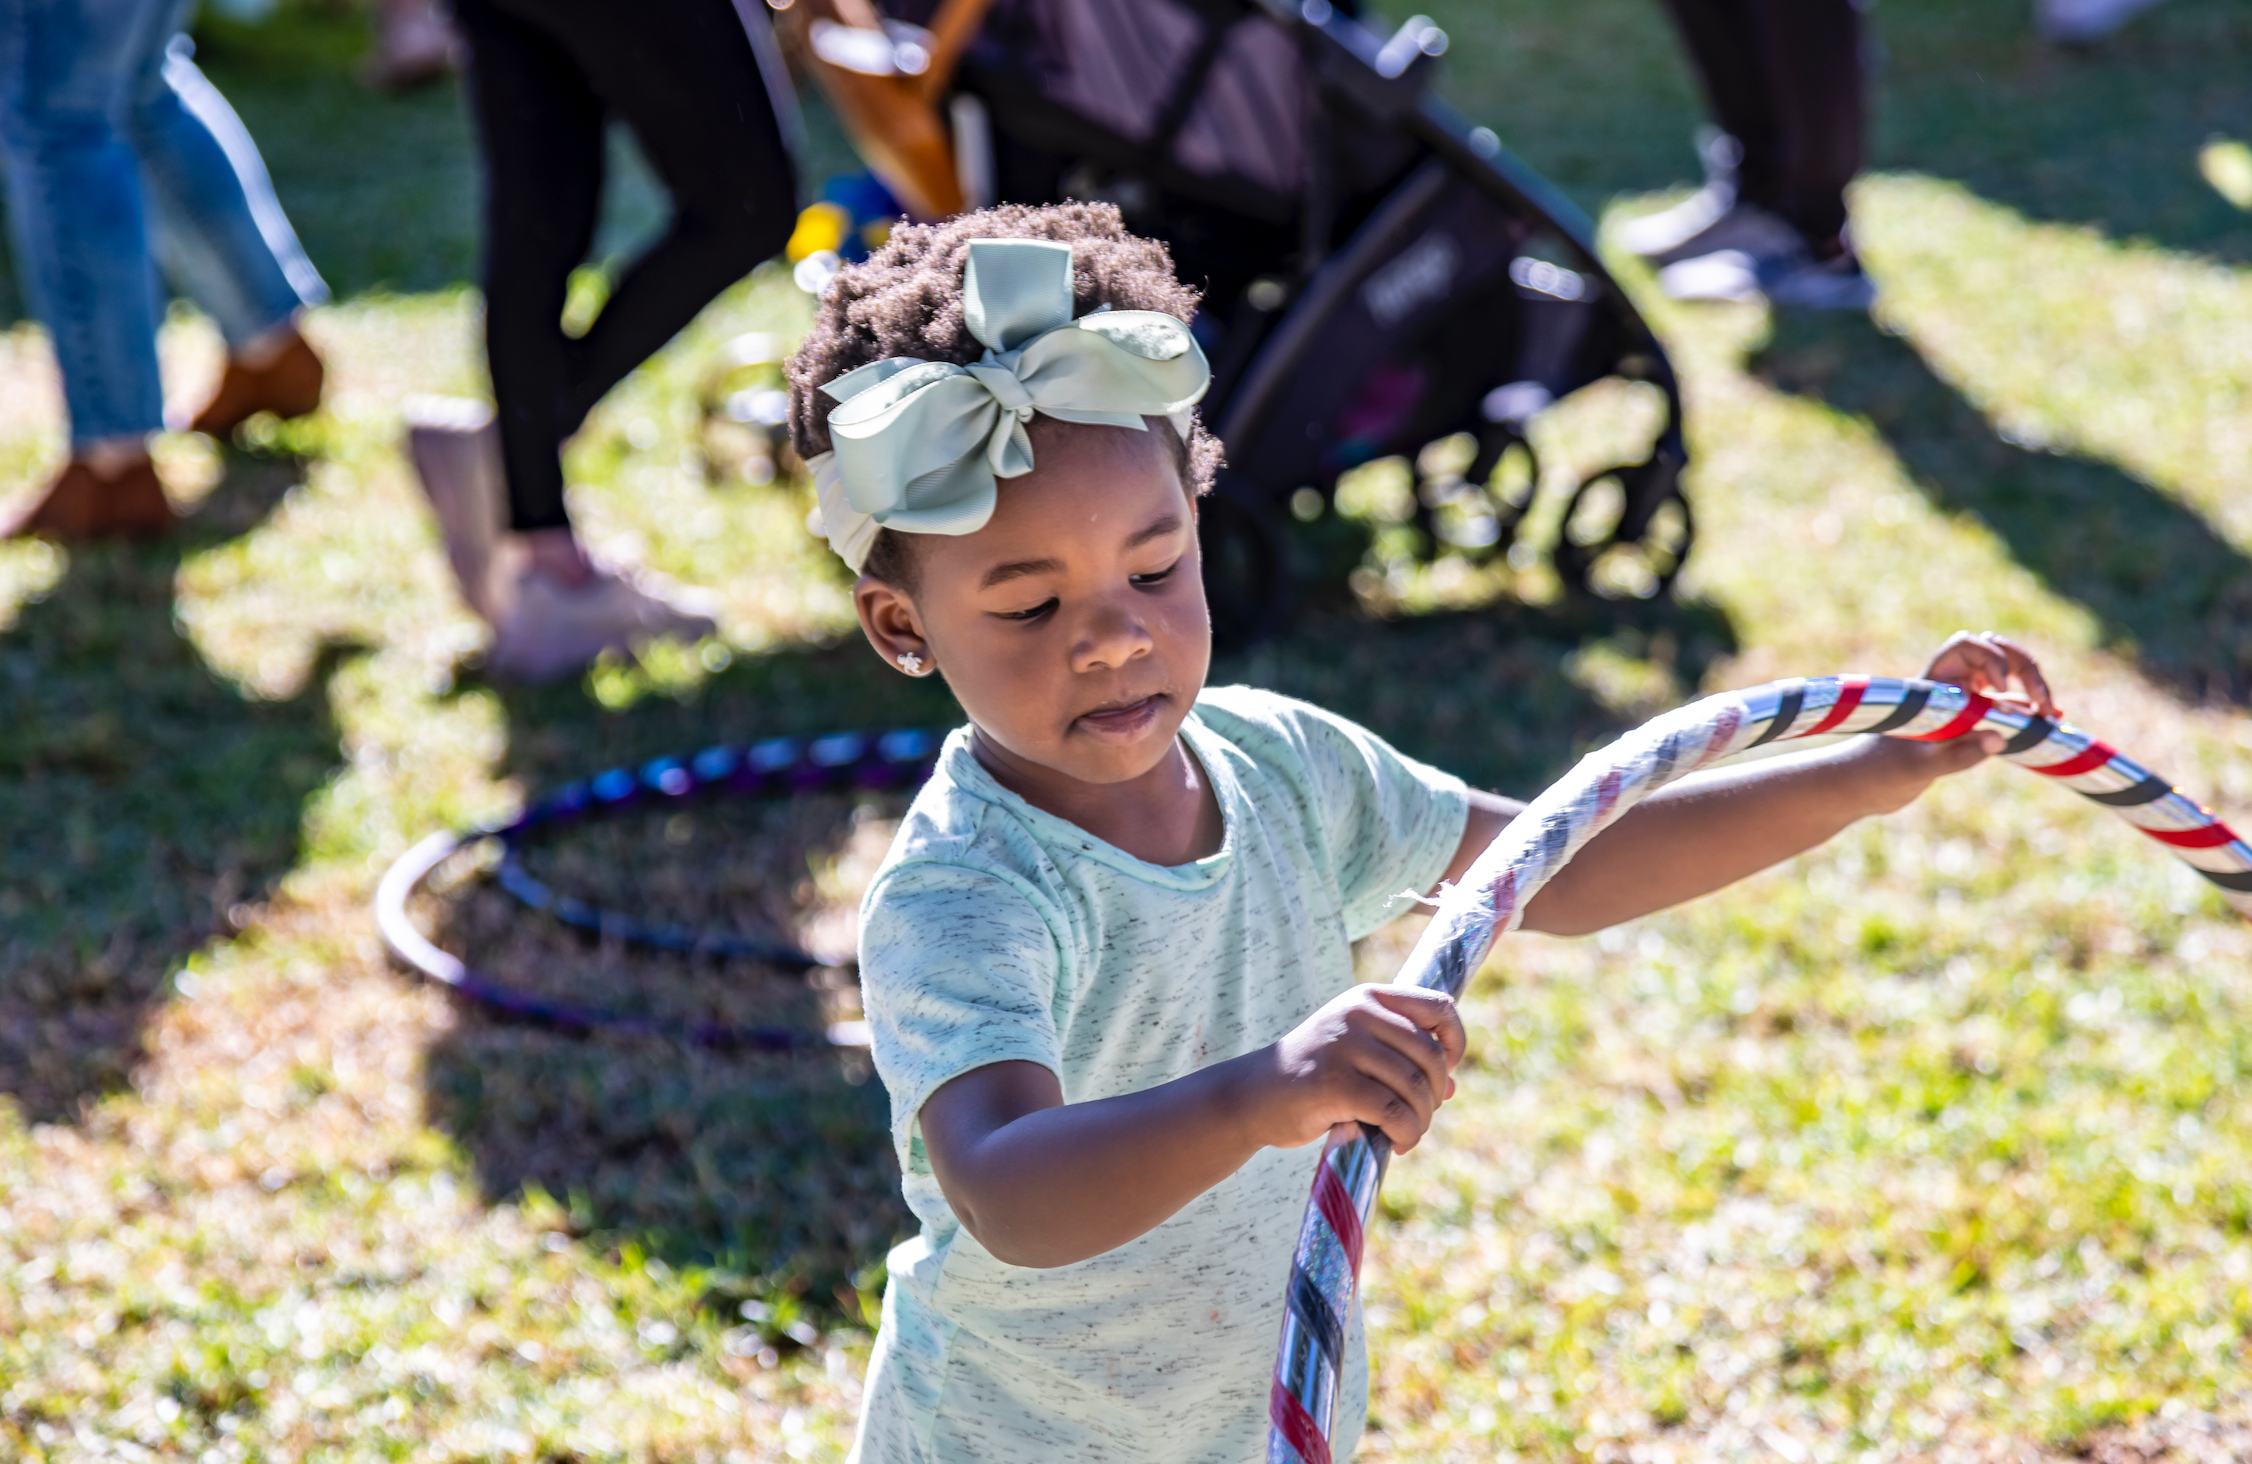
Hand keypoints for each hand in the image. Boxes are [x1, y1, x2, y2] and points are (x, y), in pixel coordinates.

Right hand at [1250, 985, 1464, 1154]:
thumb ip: (1400, 1060)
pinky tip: (1397, 1144)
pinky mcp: (1335, 1083)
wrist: (1252, 1096)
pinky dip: (1406, 1134)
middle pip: (1431, 1054)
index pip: (1439, 1007)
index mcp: (1368, 997)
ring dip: (1421, 1120)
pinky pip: (1393, 1111)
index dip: (1455, 1042)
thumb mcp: (1355, 1053)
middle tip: (1419, 1117)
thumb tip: (1452, 1088)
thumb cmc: (1310, 1077)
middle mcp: (1359, 1013)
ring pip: (1415, 1086)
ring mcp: (1345, 1046)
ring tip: (1408, 1135)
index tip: (1446, 1071)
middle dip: (1435, 1094)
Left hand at [1854, 632, 2061, 814]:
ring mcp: (1967, 700)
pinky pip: (2012, 704)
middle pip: (1997, 651)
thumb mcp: (1920, 766)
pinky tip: (2052, 724)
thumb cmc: (1885, 770)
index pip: (1964, 645)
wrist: (1872, 784)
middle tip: (2043, 704)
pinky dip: (2033, 709)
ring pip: (2010, 675)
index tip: (2000, 691)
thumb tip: (1999, 738)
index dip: (1989, 657)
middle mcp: (1952, 684)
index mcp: (1933, 683)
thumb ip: (1957, 754)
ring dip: (2035, 687)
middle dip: (2025, 668)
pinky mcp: (1978, 720)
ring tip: (2051, 715)